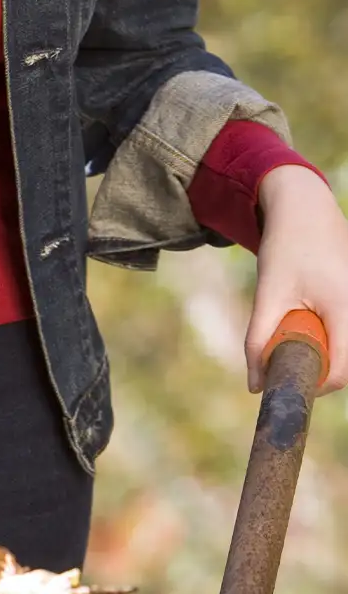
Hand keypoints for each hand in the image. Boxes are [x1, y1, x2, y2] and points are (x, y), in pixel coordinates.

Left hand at [245, 165, 347, 394]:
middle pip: (346, 360)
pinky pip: (345, 329)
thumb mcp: (268, 293)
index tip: (291, 381)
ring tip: (297, 326)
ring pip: (345, 344)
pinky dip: (327, 333)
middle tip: (288, 356)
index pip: (342, 370)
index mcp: (345, 308)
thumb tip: (254, 385)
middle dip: (317, 366)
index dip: (317, 385)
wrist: (305, 208)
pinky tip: (308, 316)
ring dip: (321, 348)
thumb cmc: (287, 248)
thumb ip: (258, 338)